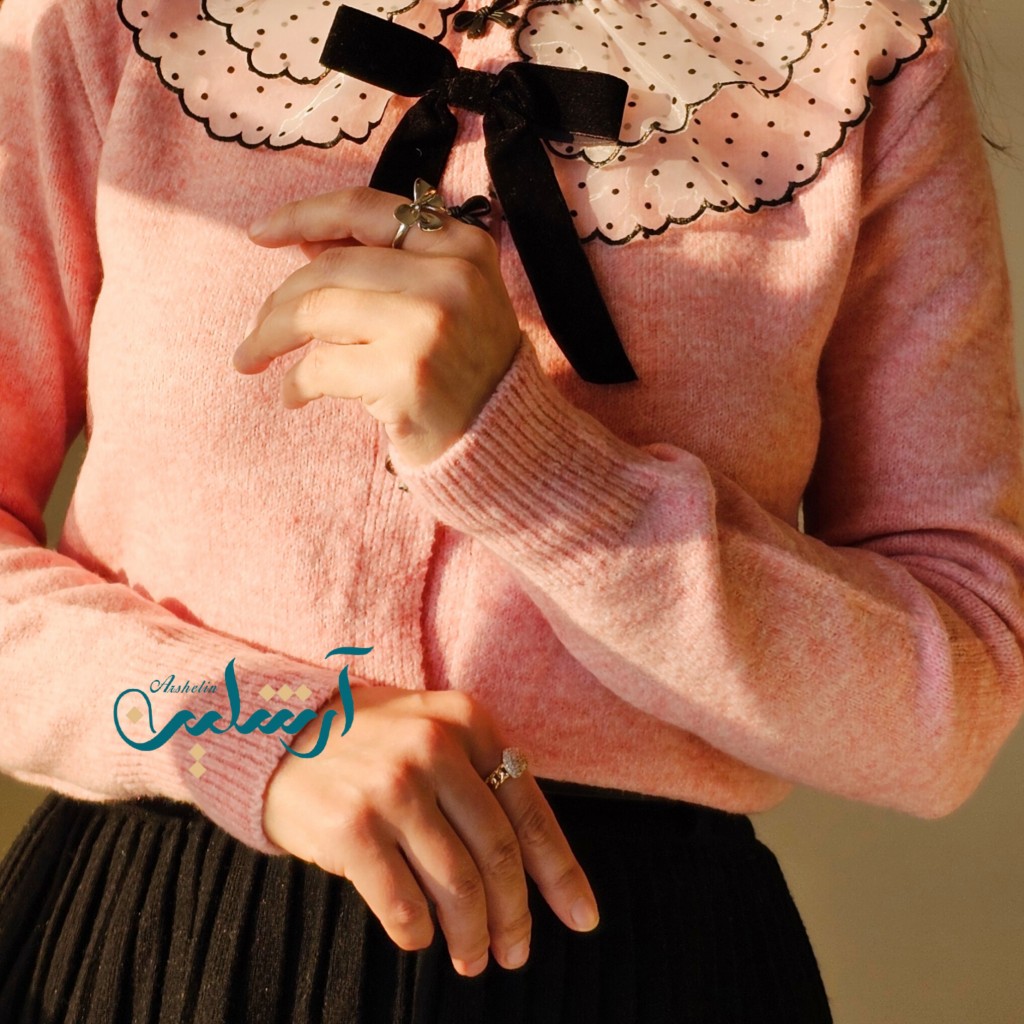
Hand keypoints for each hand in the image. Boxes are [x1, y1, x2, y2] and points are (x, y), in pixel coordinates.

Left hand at [232, 186, 522, 466]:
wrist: (503, 440)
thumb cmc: (466, 370)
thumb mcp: (447, 299)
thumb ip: (385, 264)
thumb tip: (303, 239)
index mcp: (462, 247)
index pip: (366, 209)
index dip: (303, 215)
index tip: (259, 233)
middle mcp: (450, 278)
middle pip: (329, 267)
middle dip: (278, 299)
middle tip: (258, 330)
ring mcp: (428, 326)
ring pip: (315, 311)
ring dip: (269, 336)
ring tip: (253, 359)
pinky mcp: (405, 376)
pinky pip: (321, 366)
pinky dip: (295, 382)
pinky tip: (294, 396)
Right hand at [263, 686, 599, 976]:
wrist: (279, 734)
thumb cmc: (371, 744)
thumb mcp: (434, 734)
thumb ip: (483, 778)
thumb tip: (538, 866)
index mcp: (467, 723)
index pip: (528, 810)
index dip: (560, 874)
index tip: (583, 919)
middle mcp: (435, 749)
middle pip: (497, 854)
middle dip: (514, 917)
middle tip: (513, 954)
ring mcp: (392, 787)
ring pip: (457, 884)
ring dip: (471, 935)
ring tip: (472, 959)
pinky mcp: (351, 827)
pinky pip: (403, 903)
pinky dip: (418, 933)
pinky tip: (419, 938)